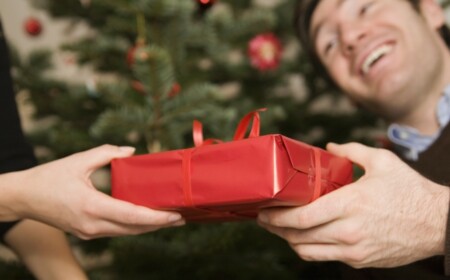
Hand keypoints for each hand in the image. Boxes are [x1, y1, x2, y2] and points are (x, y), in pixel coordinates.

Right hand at [1, 145, 184, 238]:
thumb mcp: (78, 160)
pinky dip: (133, 226)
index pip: (131, 215)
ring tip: (168, 219)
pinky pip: (116, 231)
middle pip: (134, 229)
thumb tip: (131, 151)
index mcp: (91, 206)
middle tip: (181, 217)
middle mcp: (92, 224)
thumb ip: (107, 152)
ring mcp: (89, 232)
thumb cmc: (49, 177)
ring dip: (148, 227)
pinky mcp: (86, 233)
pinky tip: (145, 219)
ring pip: (126, 233)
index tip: (175, 215)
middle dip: (159, 225)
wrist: (24, 197)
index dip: (156, 218)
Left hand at [258, 142, 448, 267]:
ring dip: (289, 241)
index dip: (277, 217)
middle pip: (298, 237)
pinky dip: (309, 248)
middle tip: (264, 220)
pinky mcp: (360, 260)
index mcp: (351, 204)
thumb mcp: (382, 162)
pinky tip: (305, 236)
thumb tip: (328, 147)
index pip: (302, 217)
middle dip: (276, 229)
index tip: (264, 212)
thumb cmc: (410, 191)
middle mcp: (349, 231)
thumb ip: (351, 151)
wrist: (438, 223)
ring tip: (280, 229)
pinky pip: (325, 257)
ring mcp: (354, 250)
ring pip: (308, 251)